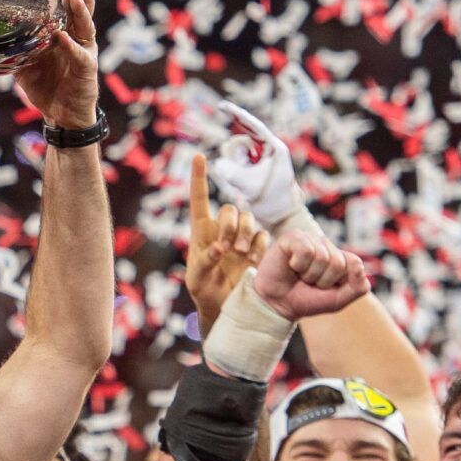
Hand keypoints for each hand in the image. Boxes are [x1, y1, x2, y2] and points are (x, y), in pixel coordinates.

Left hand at [15, 0, 99, 129]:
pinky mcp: (87, 71)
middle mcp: (79, 39)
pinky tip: (63, 38)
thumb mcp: (25, 62)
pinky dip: (71, 46)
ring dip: (79, 11)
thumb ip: (14, 45)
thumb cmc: (46, 85)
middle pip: (85, 7)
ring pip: (86, 27)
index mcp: (67, 33)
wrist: (62, 115)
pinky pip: (80, 56)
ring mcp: (85, 53)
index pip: (70, 4)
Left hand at [186, 153, 269, 329]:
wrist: (224, 304)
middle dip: (230, 226)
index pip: (199, 199)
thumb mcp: (196, 279)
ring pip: (248, 219)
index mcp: (201, 231)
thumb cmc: (203, 290)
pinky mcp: (256, 248)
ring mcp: (241, 238)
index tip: (199, 156)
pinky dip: (259, 246)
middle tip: (228, 249)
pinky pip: (263, 236)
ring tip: (241, 255)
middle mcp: (221, 229)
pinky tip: (253, 260)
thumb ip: (204, 262)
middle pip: (230, 209)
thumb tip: (218, 249)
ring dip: (246, 234)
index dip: (199, 178)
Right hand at [207, 101, 303, 231]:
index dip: (237, 114)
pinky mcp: (254, 166)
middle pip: (242, 139)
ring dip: (235, 166)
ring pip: (237, 152)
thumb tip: (217, 165)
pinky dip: (235, 170)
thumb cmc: (273, 201)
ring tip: (246, 184)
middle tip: (239, 170)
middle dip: (236, 155)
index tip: (221, 106)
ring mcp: (261, 158)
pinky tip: (243, 185)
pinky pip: (236, 162)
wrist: (282, 217)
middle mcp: (268, 149)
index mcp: (274, 148)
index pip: (254, 125)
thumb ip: (232, 173)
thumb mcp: (250, 186)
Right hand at [252, 229, 368, 321]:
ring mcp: (309, 239)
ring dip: (309, 274)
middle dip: (323, 280)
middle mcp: (326, 245)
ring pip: (321, 257)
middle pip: (338, 263)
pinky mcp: (292, 238)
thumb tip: (359, 265)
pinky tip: (291, 266)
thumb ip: (358, 287)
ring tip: (299, 276)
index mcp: (339, 257)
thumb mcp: (338, 300)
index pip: (354, 263)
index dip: (340, 281)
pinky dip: (298, 264)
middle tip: (309, 283)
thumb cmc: (307, 300)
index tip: (326, 288)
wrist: (277, 305)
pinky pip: (305, 250)